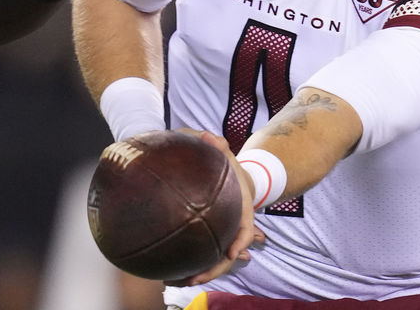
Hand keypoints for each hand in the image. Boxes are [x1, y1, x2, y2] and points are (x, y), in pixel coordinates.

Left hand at [171, 130, 265, 285]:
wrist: (217, 164)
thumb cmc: (216, 156)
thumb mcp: (216, 147)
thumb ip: (214, 143)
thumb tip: (212, 138)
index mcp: (240, 202)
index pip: (245, 224)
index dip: (240, 239)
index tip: (232, 253)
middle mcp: (231, 218)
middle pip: (229, 250)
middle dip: (215, 267)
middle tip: (195, 277)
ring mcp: (220, 226)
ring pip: (216, 255)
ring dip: (204, 269)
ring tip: (183, 280)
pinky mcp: (208, 229)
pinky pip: (204, 249)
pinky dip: (194, 261)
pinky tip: (175, 270)